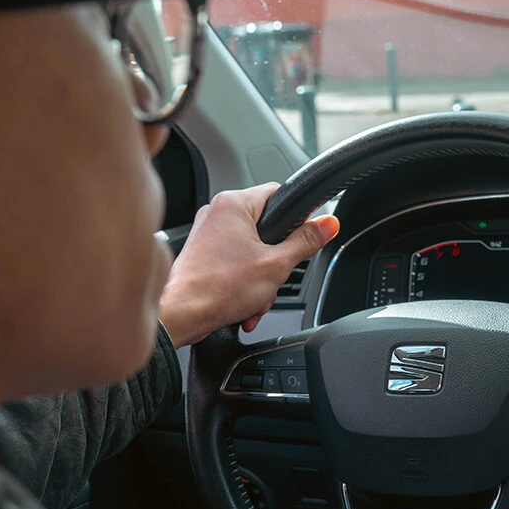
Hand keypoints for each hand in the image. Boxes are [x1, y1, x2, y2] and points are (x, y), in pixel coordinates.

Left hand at [159, 183, 338, 346]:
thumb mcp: (277, 264)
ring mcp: (207, 234)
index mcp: (233, 204)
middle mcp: (217, 213)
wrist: (180, 315)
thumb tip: (327, 224)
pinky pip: (234, 263)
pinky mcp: (202, 255)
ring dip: (261, 278)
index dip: (298, 216)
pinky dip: (244, 283)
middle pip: (266, 228)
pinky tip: (245, 305)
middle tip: (276, 277)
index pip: (278, 193)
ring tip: (256, 298)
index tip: (306, 234)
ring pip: (251, 250)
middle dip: (276, 260)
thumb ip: (305, 241)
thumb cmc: (217, 288)